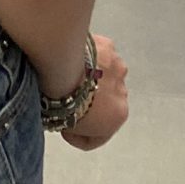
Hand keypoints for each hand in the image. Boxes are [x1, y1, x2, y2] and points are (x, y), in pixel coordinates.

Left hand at [60, 34, 129, 149]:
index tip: (64, 129)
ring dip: (89, 80)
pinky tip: (69, 60)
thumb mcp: (66, 127)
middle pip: (103, 103)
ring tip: (65, 78)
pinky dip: (87, 59)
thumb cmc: (63, 99)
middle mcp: (123, 92)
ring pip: (102, 77)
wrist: (61, 68)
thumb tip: (67, 118)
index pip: (97, 137)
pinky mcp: (109, 47)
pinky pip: (98, 56)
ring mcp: (118, 67)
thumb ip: (75, 125)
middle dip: (87, 103)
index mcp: (117, 116)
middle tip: (64, 101)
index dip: (77, 136)